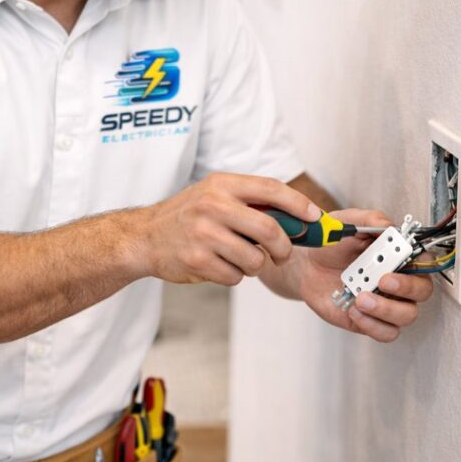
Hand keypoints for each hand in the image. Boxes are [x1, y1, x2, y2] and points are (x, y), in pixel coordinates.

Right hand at [137, 172, 321, 284]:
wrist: (145, 236)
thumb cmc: (188, 216)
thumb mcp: (214, 195)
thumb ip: (250, 202)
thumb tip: (299, 218)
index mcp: (221, 184)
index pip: (270, 189)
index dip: (298, 204)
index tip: (315, 217)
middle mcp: (212, 206)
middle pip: (270, 229)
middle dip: (284, 247)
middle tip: (283, 254)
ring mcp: (203, 234)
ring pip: (254, 259)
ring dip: (255, 265)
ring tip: (238, 258)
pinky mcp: (197, 261)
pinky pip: (235, 277)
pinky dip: (234, 276)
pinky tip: (218, 265)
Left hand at [296, 208, 433, 341]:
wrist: (308, 265)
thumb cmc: (333, 244)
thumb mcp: (348, 222)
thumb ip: (370, 221)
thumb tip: (389, 226)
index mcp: (399, 256)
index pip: (425, 261)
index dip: (420, 264)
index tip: (400, 261)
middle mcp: (399, 281)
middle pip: (422, 291)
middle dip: (406, 287)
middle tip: (382, 280)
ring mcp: (387, 303)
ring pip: (406, 315)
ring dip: (386, 309)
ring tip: (360, 298)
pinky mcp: (371, 321)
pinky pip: (385, 332)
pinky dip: (372, 325)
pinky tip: (354, 311)